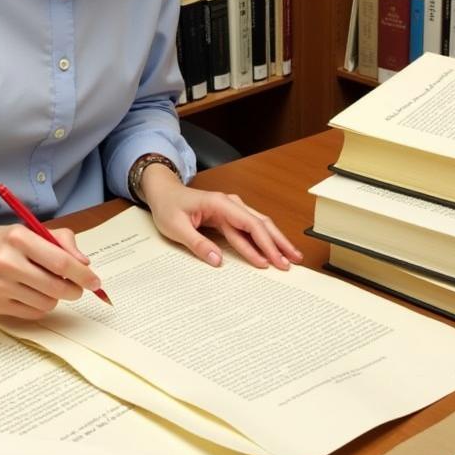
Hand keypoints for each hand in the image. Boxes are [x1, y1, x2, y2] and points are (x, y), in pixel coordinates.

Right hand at [0, 212, 101, 319]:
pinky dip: (39, 306)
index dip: (83, 275)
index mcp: (19, 238)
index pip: (61, 262)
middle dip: (73, 290)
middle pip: (56, 286)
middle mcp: (7, 262)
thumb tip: (84, 263)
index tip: (95, 281)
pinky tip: (32, 294)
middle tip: (75, 288)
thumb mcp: (27, 230)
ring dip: (55, 297)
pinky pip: (31, 313)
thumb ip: (60, 241)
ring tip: (47, 286)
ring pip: (46, 302)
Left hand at [140, 165, 302, 269]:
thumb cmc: (168, 206)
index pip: (249, 224)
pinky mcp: (228, 216)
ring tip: (289, 258)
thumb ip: (197, 243)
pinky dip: (260, 241)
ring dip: (273, 242)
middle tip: (292, 261)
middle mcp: (230, 204)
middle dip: (278, 243)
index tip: (275, 260)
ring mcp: (230, 209)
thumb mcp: (175, 227)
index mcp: (219, 204)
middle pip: (260, 223)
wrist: (162, 192)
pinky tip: (270, 251)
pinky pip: (248, 229)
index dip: (265, 243)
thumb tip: (217, 260)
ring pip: (258, 225)